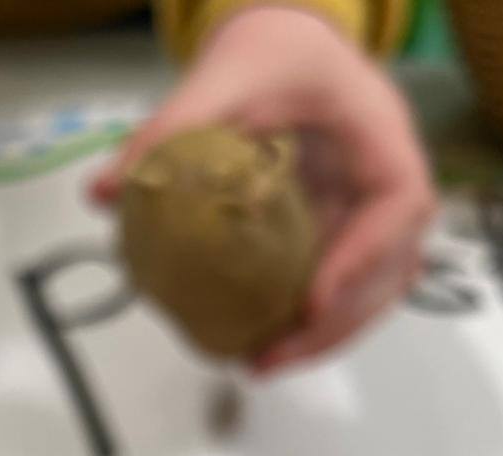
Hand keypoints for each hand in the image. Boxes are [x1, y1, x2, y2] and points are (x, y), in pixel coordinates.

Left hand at [93, 5, 435, 372]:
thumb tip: (103, 192)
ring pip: (373, 289)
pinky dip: (308, 321)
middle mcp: (387, 182)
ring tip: (261, 363)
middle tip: (269, 357)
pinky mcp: (344, 233)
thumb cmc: (273, 53)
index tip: (314, 301)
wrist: (287, 45)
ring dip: (323, 336)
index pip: (398, 205)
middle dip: (336, 324)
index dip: (363, 258)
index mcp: (380, 136)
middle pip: (391, 268)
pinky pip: (341, 285)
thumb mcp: (222, 75)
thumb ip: (167, 130)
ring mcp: (369, 214)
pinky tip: (260, 343)